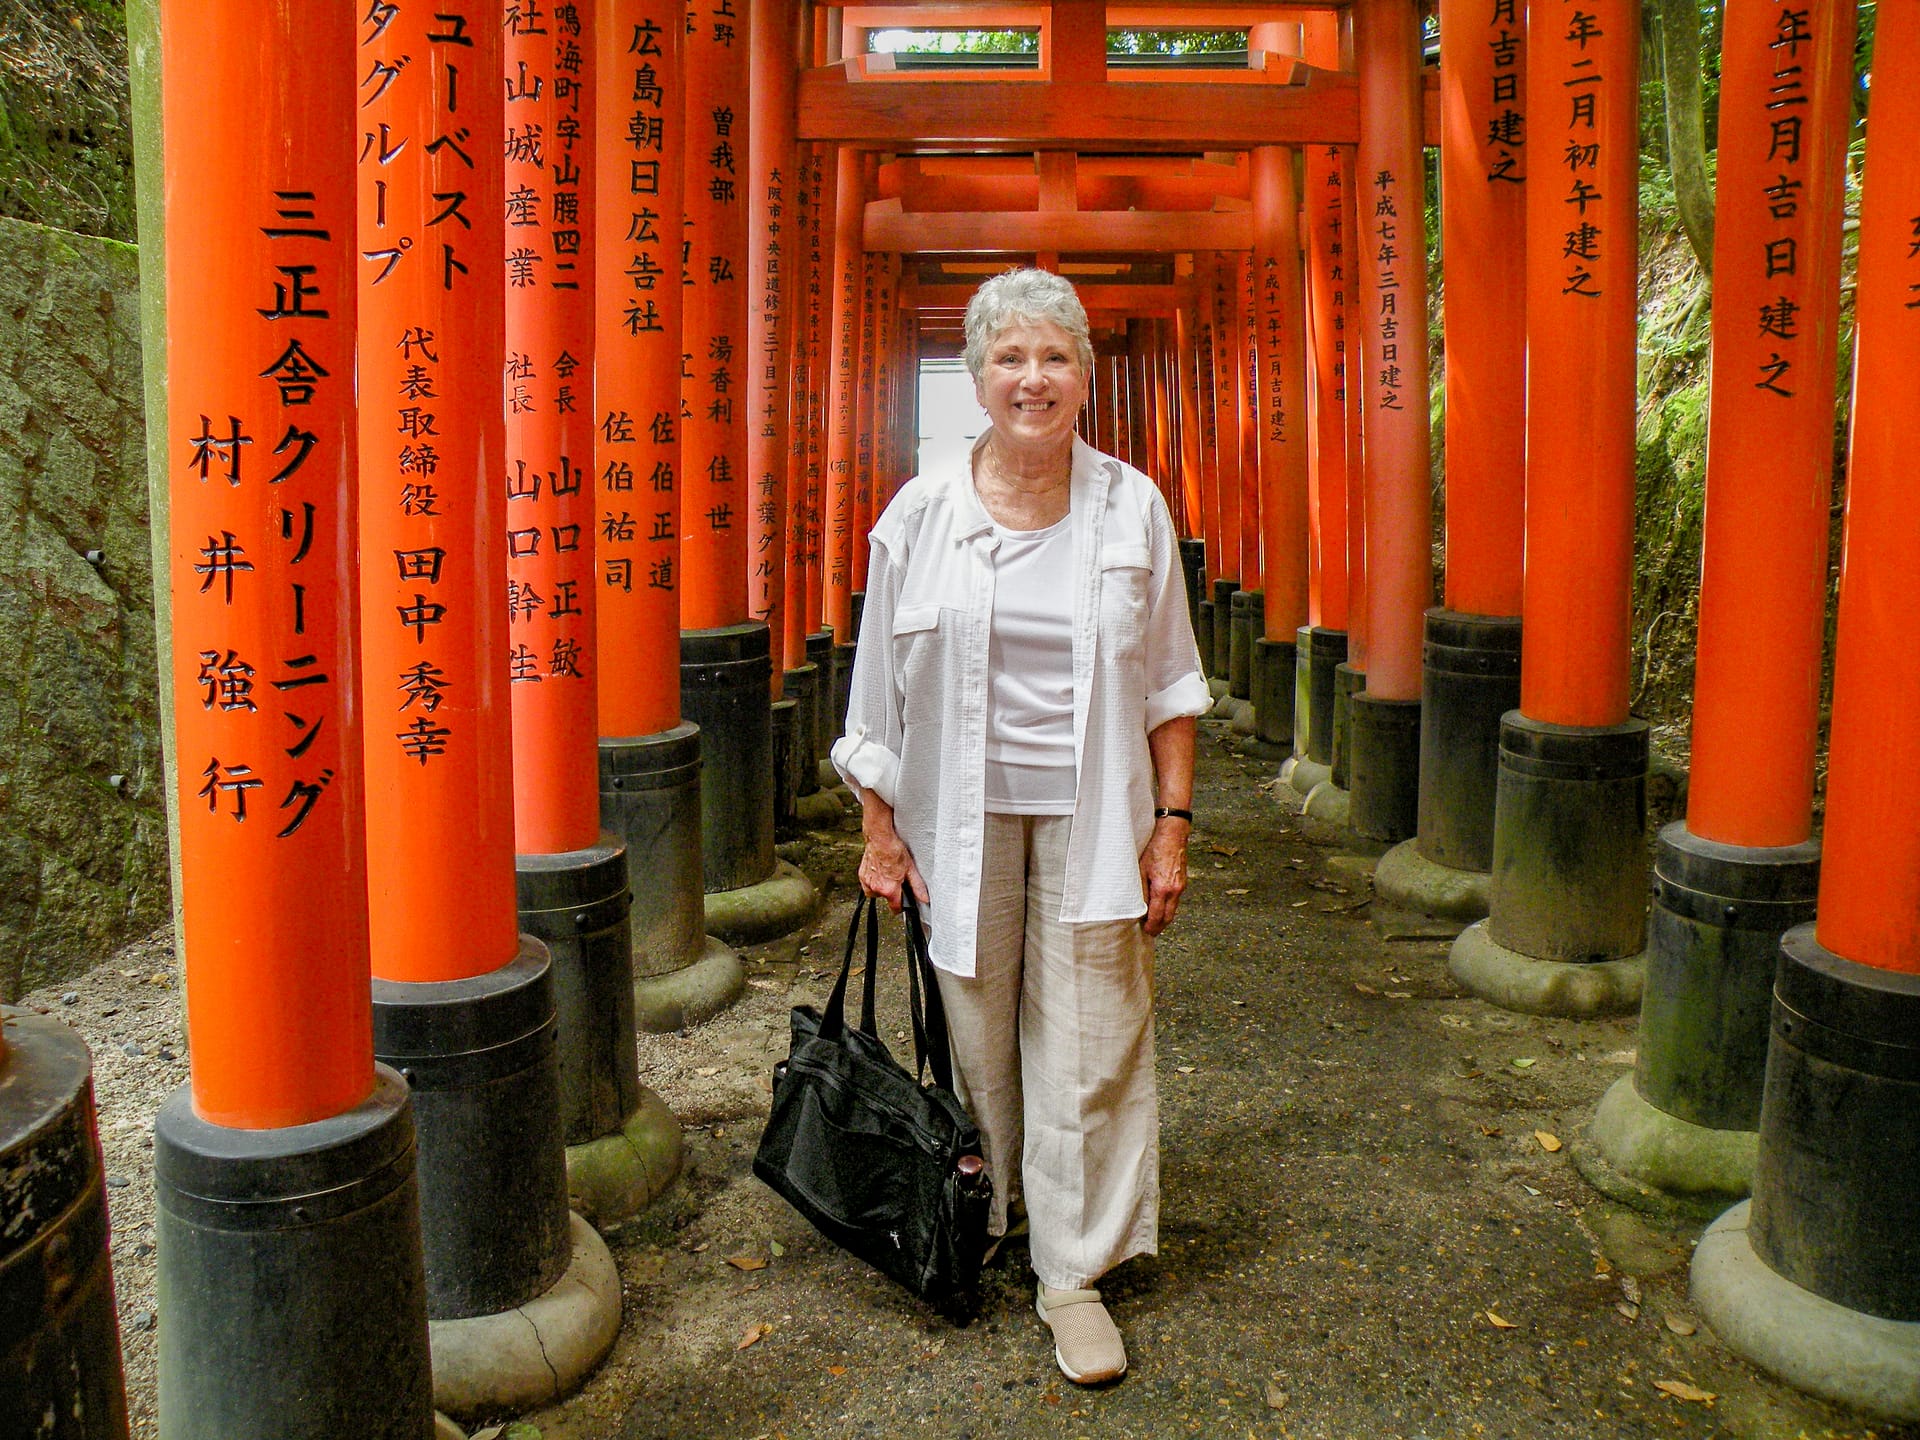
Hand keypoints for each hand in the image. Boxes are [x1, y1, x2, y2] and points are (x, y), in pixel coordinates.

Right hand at [859, 825, 929, 912]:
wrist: (880, 839)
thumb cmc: (894, 851)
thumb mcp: (910, 869)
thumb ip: (917, 886)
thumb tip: (924, 898)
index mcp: (889, 889)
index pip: (895, 908)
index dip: (900, 906)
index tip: (902, 901)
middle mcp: (877, 888)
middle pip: (885, 898)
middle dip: (891, 892)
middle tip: (896, 879)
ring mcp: (867, 882)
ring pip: (875, 892)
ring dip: (881, 887)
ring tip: (887, 874)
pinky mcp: (861, 875)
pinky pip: (867, 885)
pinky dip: (873, 881)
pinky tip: (879, 872)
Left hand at [1140, 816, 1189, 935]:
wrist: (1173, 836)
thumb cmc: (1155, 850)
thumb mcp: (1141, 870)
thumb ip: (1141, 890)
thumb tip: (1139, 906)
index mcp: (1163, 889)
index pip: (1157, 916)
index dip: (1151, 926)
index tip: (1146, 931)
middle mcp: (1175, 891)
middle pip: (1168, 917)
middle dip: (1159, 927)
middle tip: (1150, 931)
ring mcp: (1181, 887)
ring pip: (1173, 910)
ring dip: (1164, 918)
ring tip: (1154, 921)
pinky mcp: (1183, 883)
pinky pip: (1176, 901)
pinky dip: (1169, 907)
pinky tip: (1161, 906)